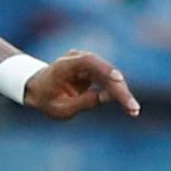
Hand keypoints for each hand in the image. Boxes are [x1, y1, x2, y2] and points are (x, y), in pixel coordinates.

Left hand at [24, 51, 139, 120]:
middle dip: (119, 90)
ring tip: (133, 111)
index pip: (88, 62)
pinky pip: (109, 82)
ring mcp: (87, 64)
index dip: (105, 69)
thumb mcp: (60, 108)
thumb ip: (83, 102)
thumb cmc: (45, 99)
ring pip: (110, 77)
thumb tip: (108, 97)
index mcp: (65, 65)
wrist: (37, 89)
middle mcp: (78, 59)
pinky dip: (117, 94)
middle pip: (104, 71)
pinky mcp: (94, 71)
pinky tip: (128, 107)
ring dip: (122, 93)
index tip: (118, 80)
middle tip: (132, 108)